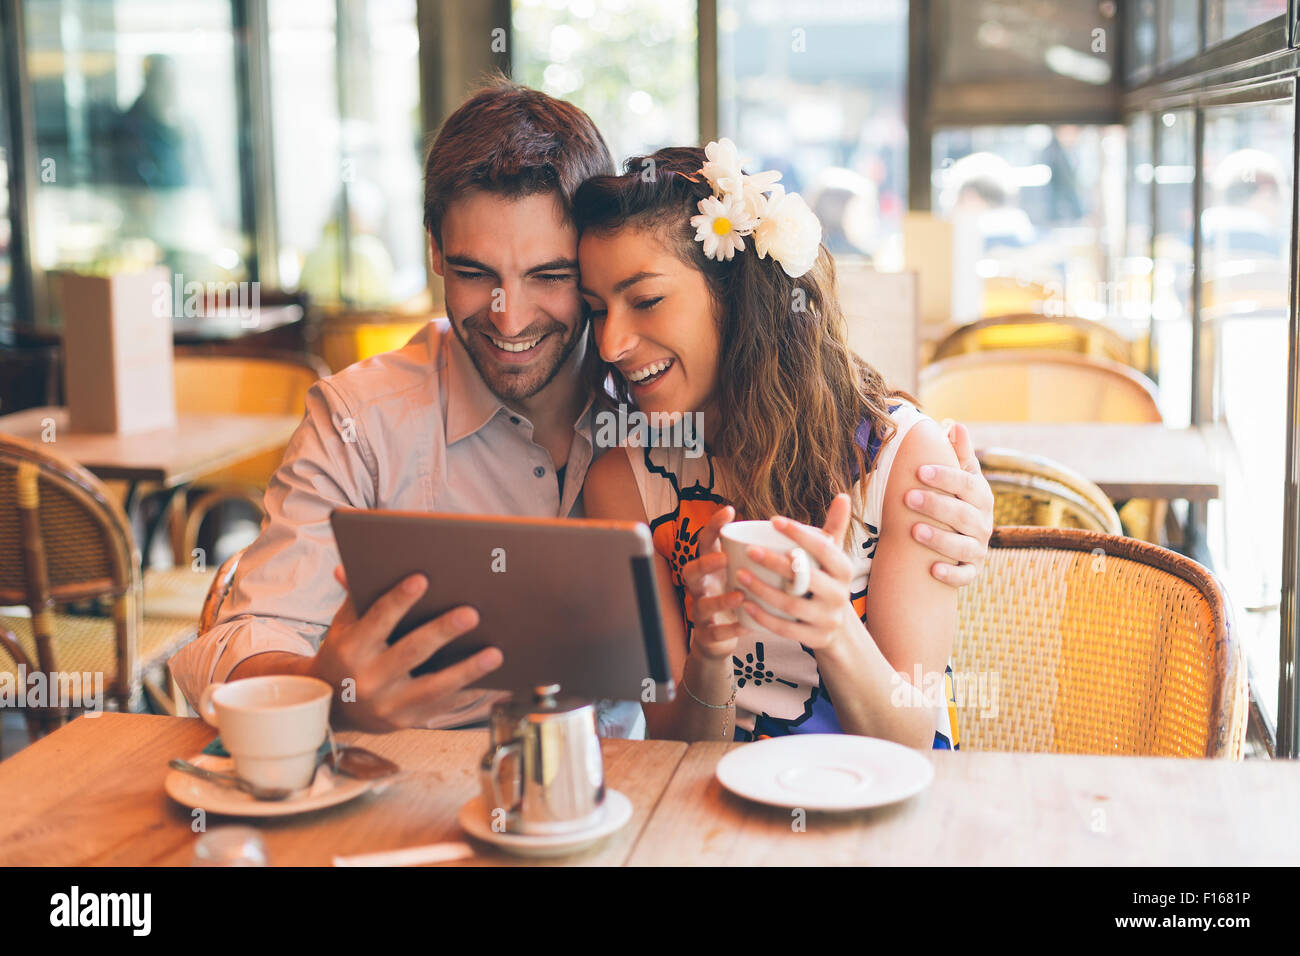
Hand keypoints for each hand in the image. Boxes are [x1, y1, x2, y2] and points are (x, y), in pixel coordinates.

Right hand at [311, 567, 502, 730]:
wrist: (335, 707)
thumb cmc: (346, 655)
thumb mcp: (344, 626)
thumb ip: (355, 597)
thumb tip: (351, 565)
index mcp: (350, 650)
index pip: (377, 620)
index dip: (399, 600)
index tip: (422, 579)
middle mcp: (368, 680)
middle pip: (411, 652)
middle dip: (442, 631)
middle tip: (471, 613)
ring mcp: (388, 705)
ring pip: (433, 686)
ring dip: (467, 669)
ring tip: (495, 653)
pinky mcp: (407, 721)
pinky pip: (444, 706)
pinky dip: (469, 692)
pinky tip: (493, 679)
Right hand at [678, 505, 750, 660]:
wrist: (720, 638)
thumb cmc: (738, 597)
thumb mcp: (745, 573)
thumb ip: (763, 555)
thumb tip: (796, 530)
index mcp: (710, 567)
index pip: (705, 542)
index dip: (712, 526)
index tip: (729, 511)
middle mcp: (702, 587)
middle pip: (690, 571)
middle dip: (704, 563)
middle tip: (724, 558)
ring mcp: (701, 611)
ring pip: (701, 604)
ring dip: (720, 599)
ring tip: (740, 595)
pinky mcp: (707, 634)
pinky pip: (715, 632)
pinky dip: (730, 629)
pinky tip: (747, 625)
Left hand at [735, 494, 855, 653]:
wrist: (838, 629)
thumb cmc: (827, 582)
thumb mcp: (834, 558)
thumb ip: (834, 528)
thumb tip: (842, 495)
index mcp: (844, 570)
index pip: (823, 548)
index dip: (799, 534)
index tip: (774, 520)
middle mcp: (839, 595)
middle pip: (805, 577)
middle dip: (775, 563)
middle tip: (749, 550)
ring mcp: (827, 619)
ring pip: (791, 604)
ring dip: (762, 590)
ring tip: (739, 574)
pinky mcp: (814, 638)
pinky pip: (785, 629)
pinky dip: (763, 617)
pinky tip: (745, 604)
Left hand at [907, 421, 993, 587]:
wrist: (962, 539)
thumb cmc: (956, 500)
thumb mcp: (961, 477)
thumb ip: (959, 455)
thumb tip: (955, 425)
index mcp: (981, 497)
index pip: (967, 484)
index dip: (945, 477)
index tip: (920, 470)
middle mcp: (983, 523)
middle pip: (963, 515)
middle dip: (936, 505)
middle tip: (908, 497)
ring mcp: (978, 548)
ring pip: (964, 547)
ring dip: (940, 539)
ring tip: (914, 531)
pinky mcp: (971, 571)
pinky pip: (965, 576)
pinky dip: (952, 574)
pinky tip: (933, 570)